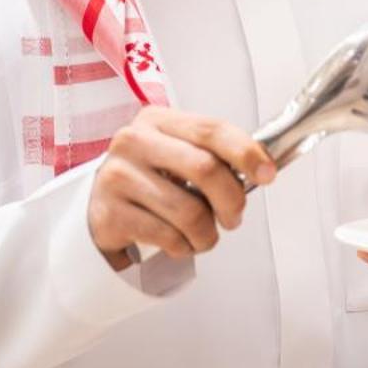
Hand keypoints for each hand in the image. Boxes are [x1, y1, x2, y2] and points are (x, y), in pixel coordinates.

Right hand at [88, 108, 275, 264]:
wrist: (100, 208)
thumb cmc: (152, 180)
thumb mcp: (181, 156)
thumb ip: (216, 155)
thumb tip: (264, 168)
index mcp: (157, 120)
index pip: (211, 129)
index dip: (246, 152)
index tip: (267, 174)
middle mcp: (133, 142)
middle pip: (205, 168)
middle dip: (231, 200)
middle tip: (233, 217)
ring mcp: (117, 177)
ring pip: (189, 211)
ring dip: (207, 233)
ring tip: (203, 235)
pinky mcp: (109, 214)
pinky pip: (168, 236)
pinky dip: (184, 247)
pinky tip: (179, 242)